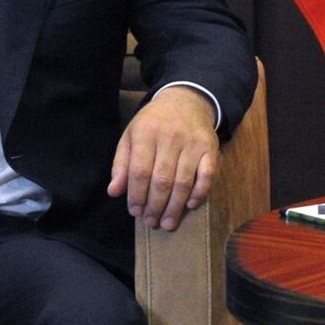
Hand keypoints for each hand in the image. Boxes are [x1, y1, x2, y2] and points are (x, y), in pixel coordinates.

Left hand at [108, 86, 218, 231]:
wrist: (185, 101)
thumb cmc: (153, 124)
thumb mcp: (131, 137)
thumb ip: (121, 164)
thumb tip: (114, 192)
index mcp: (146, 133)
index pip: (139, 171)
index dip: (136, 195)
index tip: (135, 212)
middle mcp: (170, 137)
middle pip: (162, 180)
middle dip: (155, 205)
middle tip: (151, 222)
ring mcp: (192, 143)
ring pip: (183, 181)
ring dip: (175, 206)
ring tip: (168, 223)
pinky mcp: (210, 148)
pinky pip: (207, 175)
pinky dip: (199, 193)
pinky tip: (190, 205)